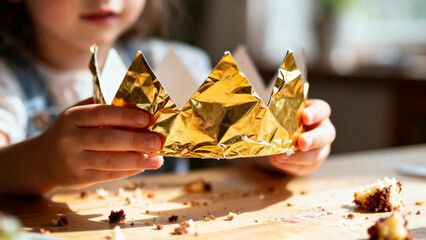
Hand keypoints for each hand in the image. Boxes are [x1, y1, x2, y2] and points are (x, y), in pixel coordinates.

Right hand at [36, 102, 163, 188]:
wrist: (43, 160)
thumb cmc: (71, 131)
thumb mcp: (78, 114)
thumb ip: (103, 108)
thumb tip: (139, 107)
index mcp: (71, 117)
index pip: (100, 113)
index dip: (124, 115)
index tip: (147, 118)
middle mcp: (69, 139)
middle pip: (106, 139)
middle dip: (135, 140)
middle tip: (157, 141)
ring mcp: (73, 161)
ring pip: (109, 161)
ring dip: (137, 160)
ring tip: (158, 159)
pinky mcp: (79, 179)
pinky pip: (108, 175)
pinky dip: (128, 171)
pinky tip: (144, 166)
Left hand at [268, 99, 335, 175]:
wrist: (275, 138)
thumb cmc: (280, 119)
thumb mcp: (279, 110)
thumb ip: (276, 105)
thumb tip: (260, 95)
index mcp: (316, 112)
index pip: (322, 109)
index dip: (316, 113)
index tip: (305, 116)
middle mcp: (322, 129)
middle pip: (326, 134)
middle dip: (314, 139)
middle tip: (302, 142)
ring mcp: (320, 148)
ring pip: (317, 155)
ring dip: (300, 157)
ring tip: (280, 156)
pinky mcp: (311, 163)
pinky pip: (305, 167)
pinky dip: (291, 166)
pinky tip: (277, 162)